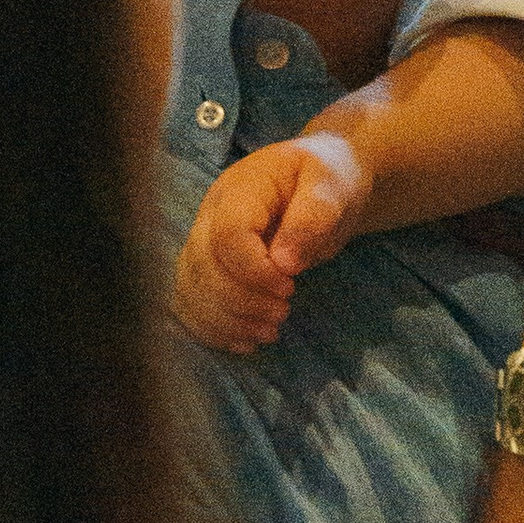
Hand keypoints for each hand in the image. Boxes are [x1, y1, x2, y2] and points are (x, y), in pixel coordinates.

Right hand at [172, 130, 368, 351]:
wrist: (321, 182)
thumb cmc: (328, 179)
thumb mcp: (331, 188)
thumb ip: (311, 219)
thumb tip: (283, 262)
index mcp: (241, 189)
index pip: (227, 237)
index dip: (253, 272)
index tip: (289, 287)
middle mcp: (211, 214)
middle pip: (203, 267)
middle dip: (242, 301)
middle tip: (283, 313)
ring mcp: (204, 240)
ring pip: (192, 289)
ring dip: (226, 321)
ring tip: (269, 333)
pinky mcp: (208, 265)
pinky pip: (192, 302)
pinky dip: (213, 328)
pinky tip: (245, 342)